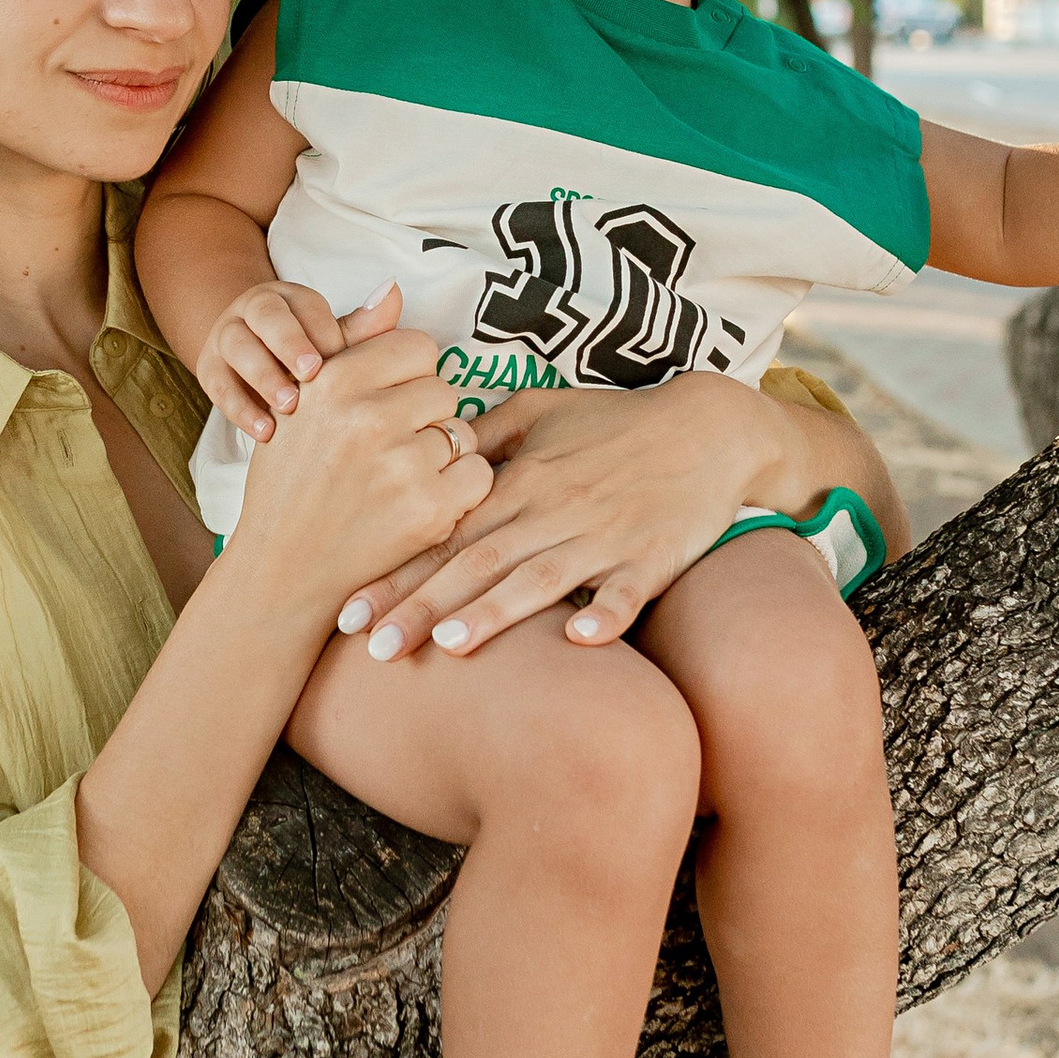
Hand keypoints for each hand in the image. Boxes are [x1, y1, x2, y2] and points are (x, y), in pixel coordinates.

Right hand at [196, 276, 350, 440]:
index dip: (324, 334)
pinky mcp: (210, 369)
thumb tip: (392, 293)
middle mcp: (253, 310)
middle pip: (265, 315)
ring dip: (263, 376)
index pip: (305, 306)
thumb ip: (363, 327)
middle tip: (312, 376)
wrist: (257, 369)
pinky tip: (266, 432)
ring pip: (236, 346)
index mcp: (289, 297)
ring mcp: (226, 337)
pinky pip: (218, 385)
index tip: (344, 364)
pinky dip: (241, 410)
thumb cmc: (307, 357)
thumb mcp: (334, 342)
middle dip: (289, 344)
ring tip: (289, 407)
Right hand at [223, 291, 492, 630]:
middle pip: (443, 388)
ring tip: (400, 480)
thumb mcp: (304, 404)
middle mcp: (366, 417)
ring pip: (463, 431)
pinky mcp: (428, 510)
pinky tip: (423, 504)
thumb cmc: (293, 481)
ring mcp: (400, 465)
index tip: (383, 409)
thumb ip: (351, 343)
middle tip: (389, 452)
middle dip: (425, 418)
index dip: (406, 379)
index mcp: (333, 381)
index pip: (417, 347)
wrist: (284, 570)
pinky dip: (460, 492)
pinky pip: (478, 475)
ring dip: (443, 455)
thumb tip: (393, 287)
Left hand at [334, 372, 818, 662]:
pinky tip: (580, 639)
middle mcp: (554, 511)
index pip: (445, 533)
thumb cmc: (619, 423)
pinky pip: (629, 591)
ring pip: (542, 577)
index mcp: (522, 481)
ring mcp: (605, 536)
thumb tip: (431, 447)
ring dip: (497, 612)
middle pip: (478, 563)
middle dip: (424, 607)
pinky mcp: (653, 558)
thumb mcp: (544, 409)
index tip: (349, 611)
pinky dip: (606, 613)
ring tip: (451, 644)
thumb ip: (484, 430)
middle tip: (374, 648)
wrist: (709, 428)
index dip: (397, 573)